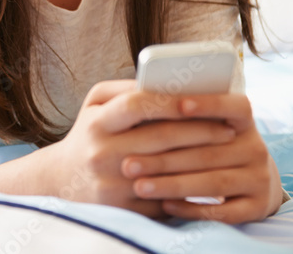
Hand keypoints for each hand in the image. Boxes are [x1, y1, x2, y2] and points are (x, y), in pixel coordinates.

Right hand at [49, 80, 237, 218]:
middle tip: (229, 127)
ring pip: (168, 170)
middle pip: (160, 138)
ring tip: (224, 149)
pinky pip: (164, 198)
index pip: (136, 105)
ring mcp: (111, 185)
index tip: (199, 99)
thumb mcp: (95, 104)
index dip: (169, 101)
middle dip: (200, 131)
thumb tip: (165, 82)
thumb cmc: (89, 133)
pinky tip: (208, 177)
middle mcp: (101, 154)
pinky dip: (188, 187)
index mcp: (96, 123)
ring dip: (202, 159)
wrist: (63, 180)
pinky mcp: (123, 210)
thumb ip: (126, 89)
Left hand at [120, 94, 283, 222]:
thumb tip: (140, 99)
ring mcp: (260, 178)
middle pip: (208, 152)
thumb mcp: (208, 125)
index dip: (210, 104)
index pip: (235, 105)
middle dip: (163, 158)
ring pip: (213, 183)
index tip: (180, 104)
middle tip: (127, 164)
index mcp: (244, 121)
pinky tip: (165, 205)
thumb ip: (183, 114)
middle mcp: (256, 148)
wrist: (254, 182)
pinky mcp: (257, 206)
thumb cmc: (214, 144)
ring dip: (172, 185)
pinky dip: (192, 208)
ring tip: (139, 187)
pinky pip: (223, 211)